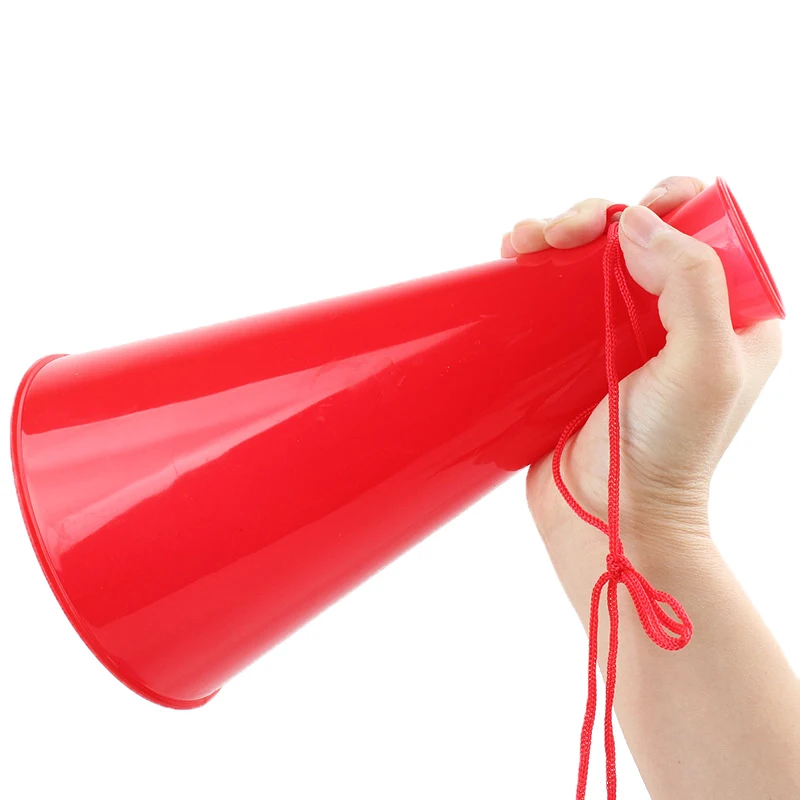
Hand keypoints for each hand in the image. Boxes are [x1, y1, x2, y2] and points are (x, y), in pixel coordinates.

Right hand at [501, 178, 781, 571]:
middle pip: (638, 233)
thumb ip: (690, 281)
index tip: (627, 219)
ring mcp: (619, 330)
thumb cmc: (667, 453)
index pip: (705, 229)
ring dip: (559, 231)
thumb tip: (637, 222)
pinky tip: (515, 255)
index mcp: (729, 314)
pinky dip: (535, 263)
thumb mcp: (704, 365)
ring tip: (527, 242)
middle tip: (565, 234)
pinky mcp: (572, 349)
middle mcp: (675, 315)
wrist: (608, 514)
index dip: (667, 204)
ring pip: (590, 253)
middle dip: (599, 217)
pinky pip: (555, 290)